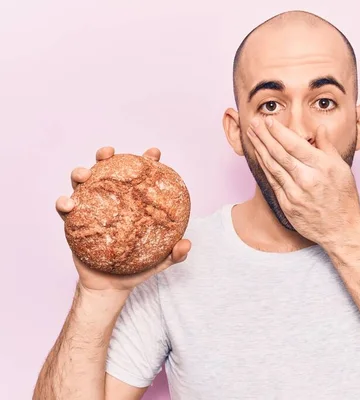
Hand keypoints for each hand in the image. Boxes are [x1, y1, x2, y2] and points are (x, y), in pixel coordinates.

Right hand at [55, 146, 191, 293]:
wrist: (111, 287)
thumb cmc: (137, 269)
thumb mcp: (160, 261)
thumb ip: (175, 254)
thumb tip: (186, 243)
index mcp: (132, 203)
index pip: (139, 177)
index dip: (146, 160)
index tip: (154, 153)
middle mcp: (110, 201)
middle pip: (106, 170)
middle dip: (105, 156)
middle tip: (108, 153)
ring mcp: (90, 208)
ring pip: (81, 183)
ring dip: (80, 172)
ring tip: (84, 175)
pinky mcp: (73, 222)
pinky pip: (64, 209)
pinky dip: (63, 202)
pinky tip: (68, 204)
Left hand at [246, 117, 359, 246]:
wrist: (341, 230)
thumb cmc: (344, 198)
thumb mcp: (342, 169)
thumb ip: (328, 147)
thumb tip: (319, 128)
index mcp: (322, 167)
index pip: (295, 145)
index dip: (279, 132)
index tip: (269, 120)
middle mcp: (307, 179)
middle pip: (279, 153)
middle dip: (264, 136)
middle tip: (254, 122)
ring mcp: (295, 194)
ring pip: (272, 166)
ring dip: (260, 148)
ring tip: (252, 135)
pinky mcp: (287, 205)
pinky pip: (273, 182)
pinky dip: (264, 166)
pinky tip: (259, 155)